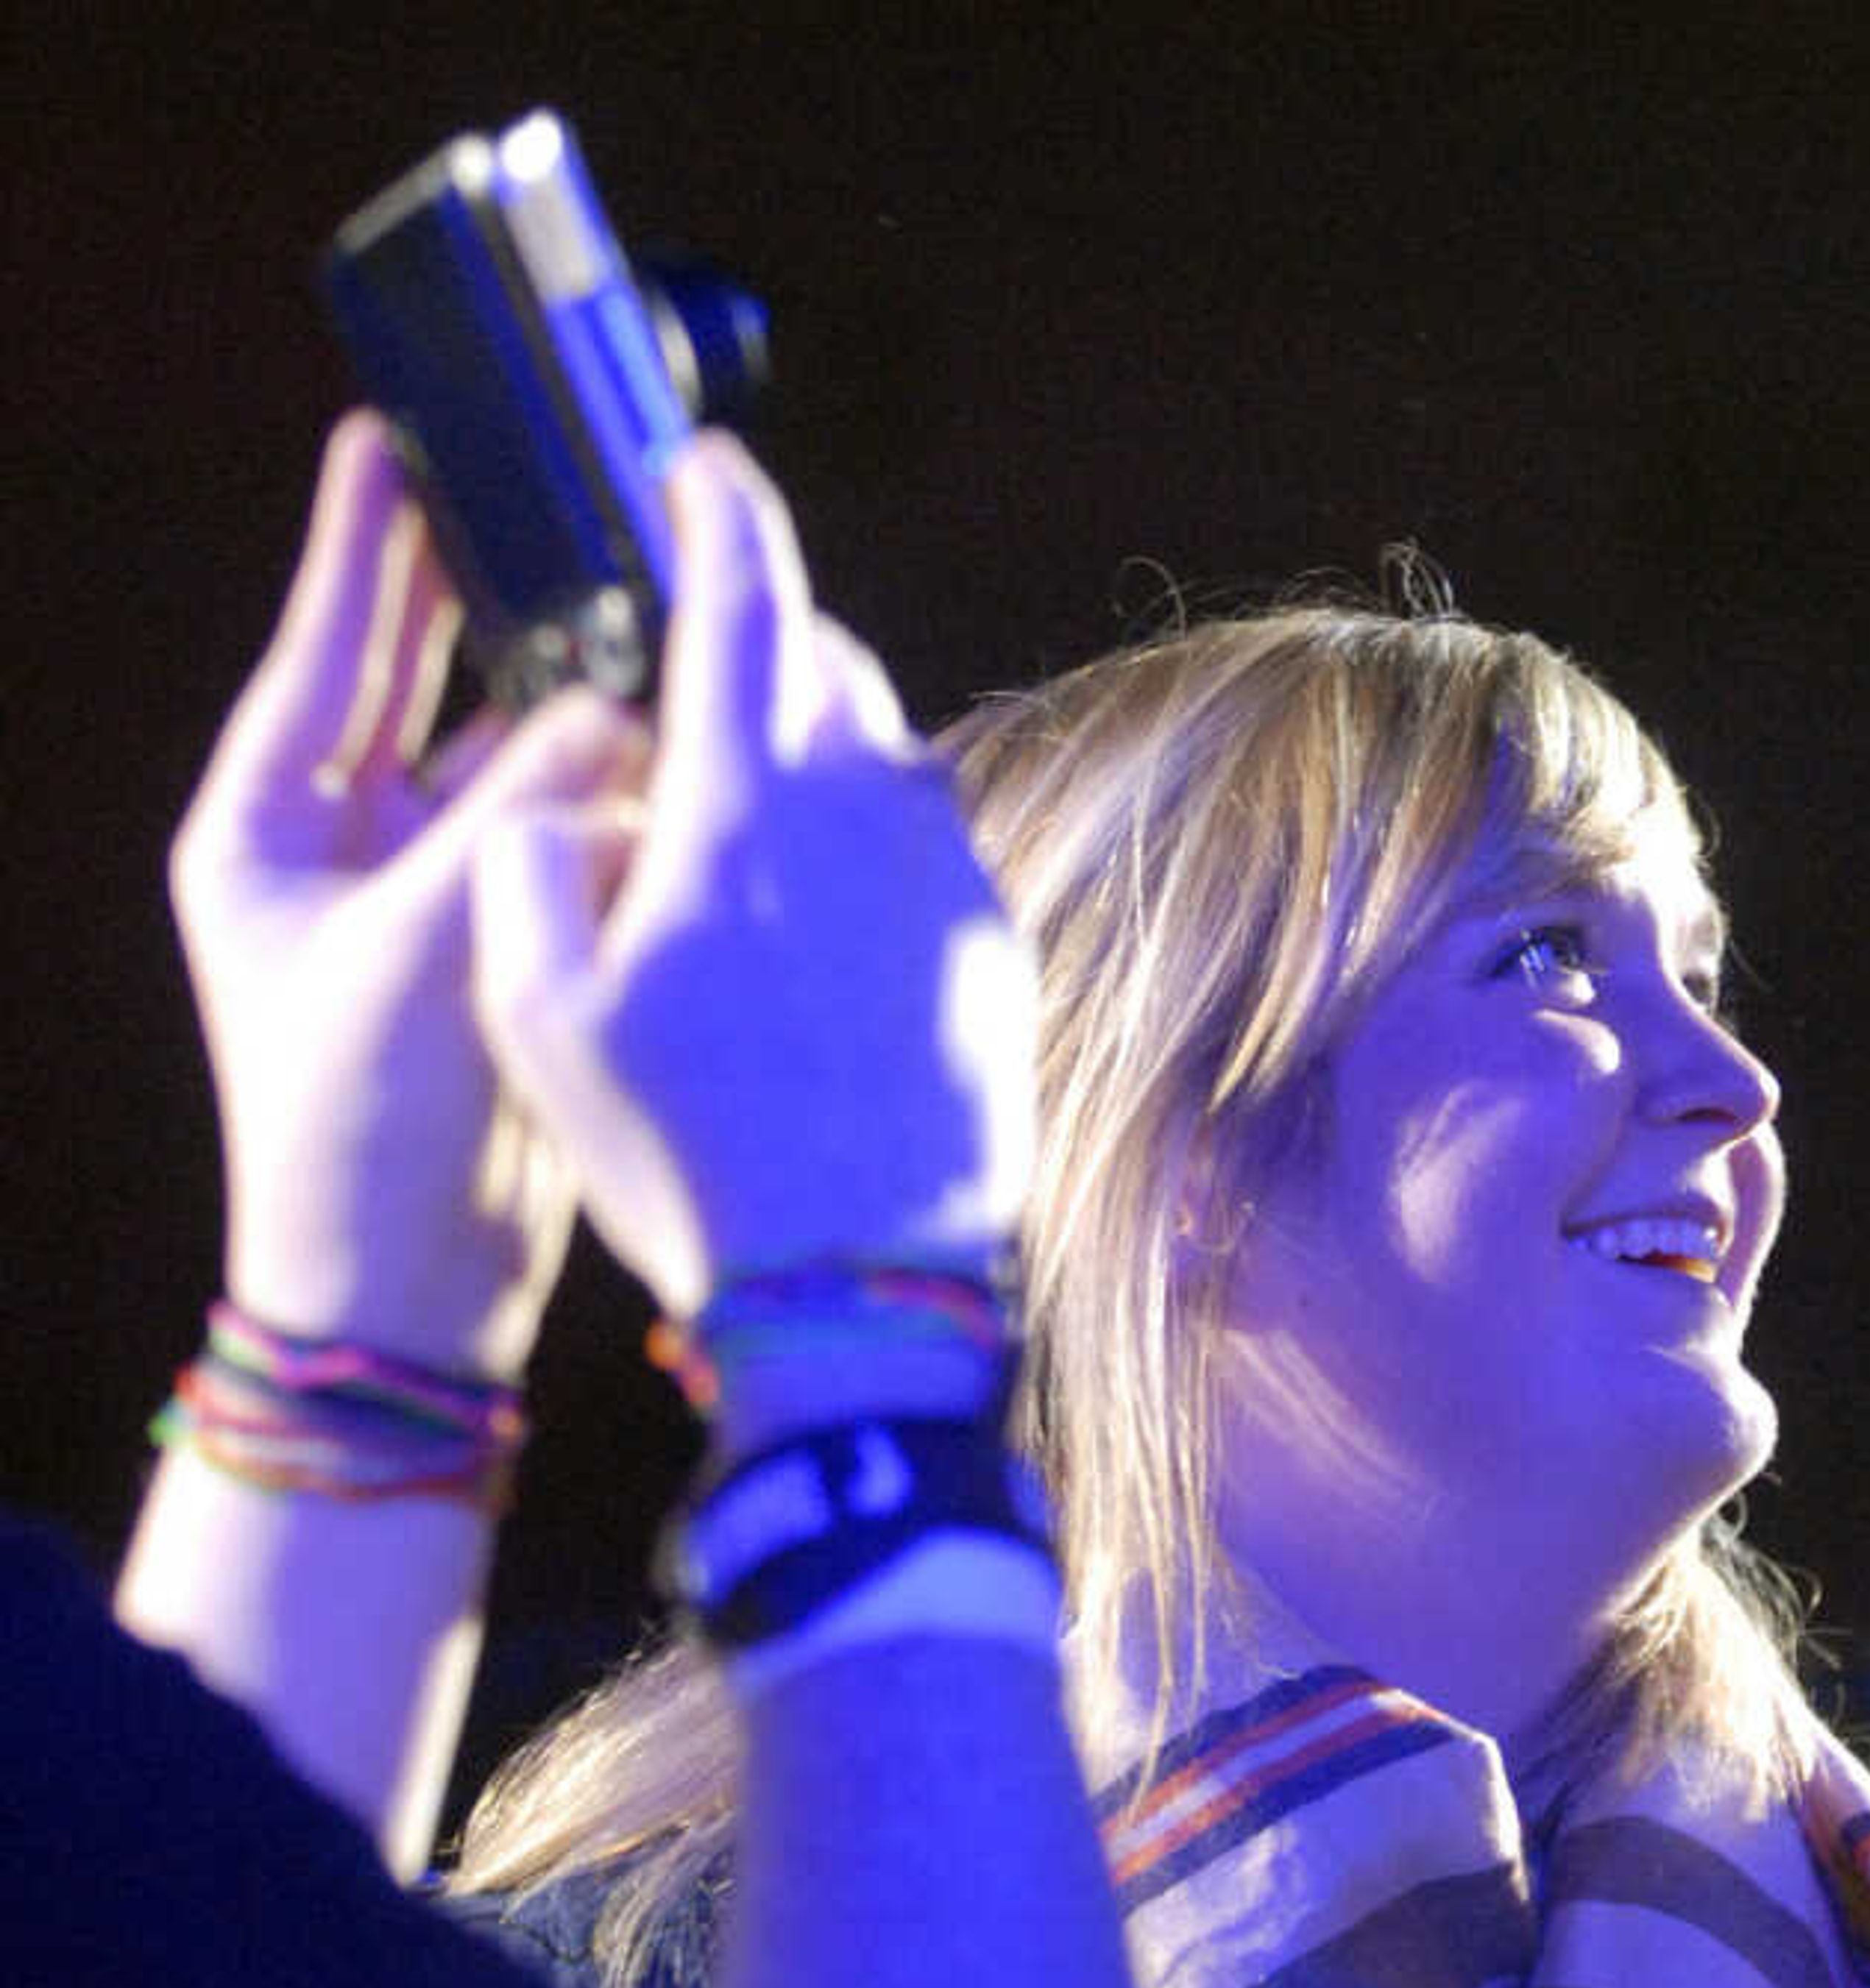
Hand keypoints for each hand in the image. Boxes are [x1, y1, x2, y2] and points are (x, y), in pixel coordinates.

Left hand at [170, 411, 642, 1372]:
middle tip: (546, 493)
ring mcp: (422, 909)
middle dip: (486, 606)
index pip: (323, 652)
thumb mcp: (424, 943)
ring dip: (577, 711)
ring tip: (646, 617)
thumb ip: (521, 817)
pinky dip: (612, 807)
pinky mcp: (502, 967)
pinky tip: (676, 750)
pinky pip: (564, 853)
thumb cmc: (364, 1131)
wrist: (404, 1307)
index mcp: (266, 832)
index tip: (392, 433)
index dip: (366, 545)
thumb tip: (624, 715)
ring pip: (512, 772)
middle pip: (422, 693)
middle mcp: (339, 855)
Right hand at [469, 433, 1030, 1319]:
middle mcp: (870, 815)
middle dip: (761, 642)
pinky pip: (928, 857)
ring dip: (818, 756)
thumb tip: (569, 789)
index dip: (716, 503)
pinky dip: (870, 856)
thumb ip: (529, 863)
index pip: (744, 588)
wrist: (862, 1298)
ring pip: (883, 758)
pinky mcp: (996, 956)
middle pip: (824, 661)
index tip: (697, 464)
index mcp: (747, 802)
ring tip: (753, 826)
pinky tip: (823, 936)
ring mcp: (949, 885)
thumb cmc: (691, 1161)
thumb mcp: (538, 1018)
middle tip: (700, 677)